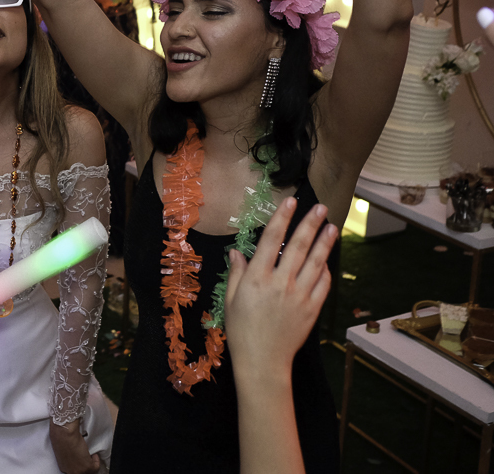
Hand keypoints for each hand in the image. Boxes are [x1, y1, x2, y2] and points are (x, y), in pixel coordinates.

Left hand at [49, 420, 101, 472]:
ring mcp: (79, 471)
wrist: (65, 434)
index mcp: (64, 468)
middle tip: (87, 458)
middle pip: (81, 472)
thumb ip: (68, 456)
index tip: (81, 460)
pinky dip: (96, 460)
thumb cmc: (61, 438)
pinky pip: (96, 467)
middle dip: (85, 464)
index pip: (74, 471)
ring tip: (89, 454)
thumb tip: (74, 454)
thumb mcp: (63, 451)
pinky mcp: (87, 467)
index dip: (79, 464)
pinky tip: (93, 454)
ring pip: (89, 471)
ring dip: (91, 462)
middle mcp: (71, 471)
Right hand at [224, 199, 334, 377]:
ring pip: (315, 262)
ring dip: (325, 243)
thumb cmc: (241, 330)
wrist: (262, 360)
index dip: (281, 218)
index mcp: (257, 279)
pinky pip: (322, 284)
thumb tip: (237, 252)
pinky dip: (325, 270)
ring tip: (332, 227)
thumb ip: (236, 273)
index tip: (290, 202)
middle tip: (320, 208)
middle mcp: (280, 283)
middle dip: (310, 223)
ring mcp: (299, 296)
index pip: (271, 240)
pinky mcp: (311, 309)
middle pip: (298, 246)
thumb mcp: (230, 300)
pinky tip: (326, 260)